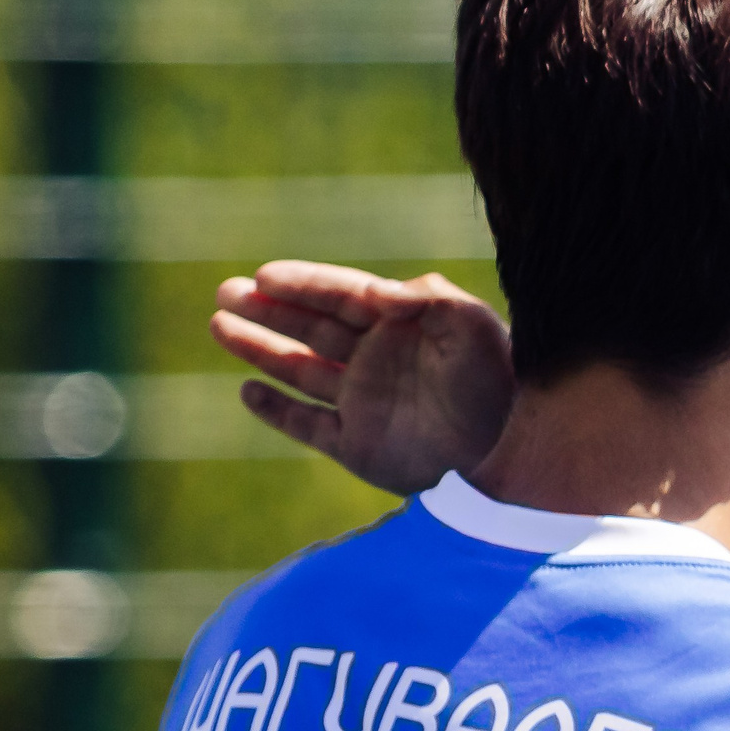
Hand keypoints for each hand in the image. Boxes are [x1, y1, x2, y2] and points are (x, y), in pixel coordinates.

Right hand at [209, 262, 515, 493]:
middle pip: (311, 328)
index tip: (264, 276)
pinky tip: (247, 391)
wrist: (511, 454)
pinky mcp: (359, 447)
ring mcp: (365, 404)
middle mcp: (378, 362)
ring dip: (260, 349)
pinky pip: (308, 426)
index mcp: (401, 327)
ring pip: (300, 370)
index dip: (302, 284)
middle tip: (225, 292)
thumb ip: (421, 297)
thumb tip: (370, 292)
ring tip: (218, 324)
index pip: (341, 296)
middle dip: (268, 310)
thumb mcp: (470, 323)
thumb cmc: (498, 383)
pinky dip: (277, 411)